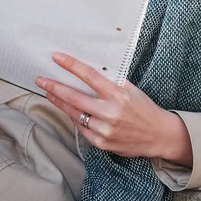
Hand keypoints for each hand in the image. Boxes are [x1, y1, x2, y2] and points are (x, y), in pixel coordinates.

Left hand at [35, 53, 192, 164]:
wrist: (159, 135)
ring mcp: (105, 129)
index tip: (57, 58)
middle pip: (74, 97)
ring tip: (50, 94)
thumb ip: (111, 81)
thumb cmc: (144, 108)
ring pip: (74, 114)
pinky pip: (81, 128)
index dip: (71, 66)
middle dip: (54, 87)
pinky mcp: (102, 143)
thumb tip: (88, 72)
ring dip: (60, 103)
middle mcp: (110, 112)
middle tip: (41, 80)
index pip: (90, 76)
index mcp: (118, 93)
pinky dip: (74, 118)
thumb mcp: (131, 89)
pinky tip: (69, 111)